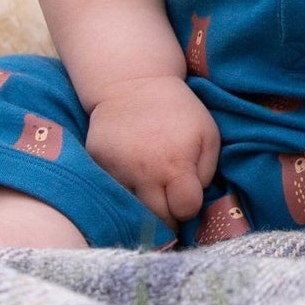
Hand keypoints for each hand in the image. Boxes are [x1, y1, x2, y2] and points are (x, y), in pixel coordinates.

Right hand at [86, 74, 219, 226]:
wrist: (133, 84)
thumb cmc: (178, 110)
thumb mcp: (208, 134)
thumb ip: (207, 171)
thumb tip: (196, 200)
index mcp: (176, 166)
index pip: (184, 210)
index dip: (188, 208)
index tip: (185, 197)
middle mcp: (144, 174)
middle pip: (155, 220)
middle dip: (165, 217)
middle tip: (167, 203)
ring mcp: (117, 171)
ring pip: (130, 210)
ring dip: (140, 206)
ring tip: (148, 190)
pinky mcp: (97, 165)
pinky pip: (110, 191)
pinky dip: (119, 190)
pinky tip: (128, 175)